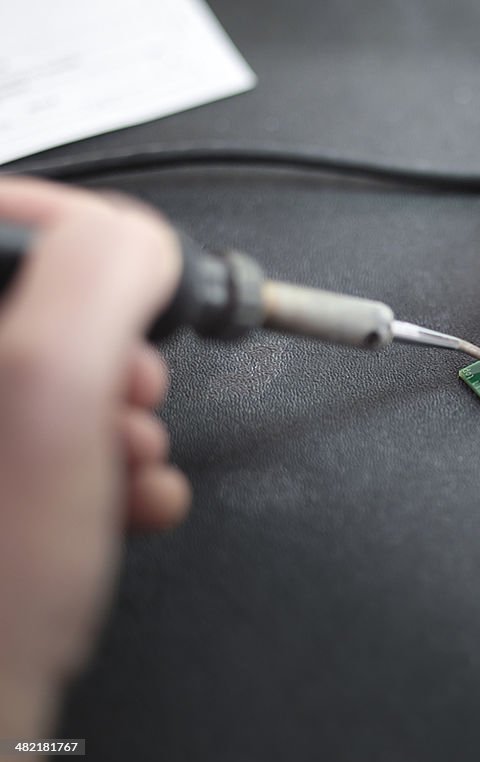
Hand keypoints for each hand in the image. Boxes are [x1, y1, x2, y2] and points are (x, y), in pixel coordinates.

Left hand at [0, 179, 189, 745]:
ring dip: (122, 414)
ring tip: (136, 456)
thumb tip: (146, 248)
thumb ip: (99, 284)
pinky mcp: (0, 494)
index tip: (134, 265)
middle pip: (31, 307)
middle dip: (110, 345)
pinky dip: (111, 464)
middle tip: (132, 386)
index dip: (70, 227)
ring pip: (51, 382)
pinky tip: (134, 499)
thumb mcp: (49, 404)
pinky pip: (54, 446)